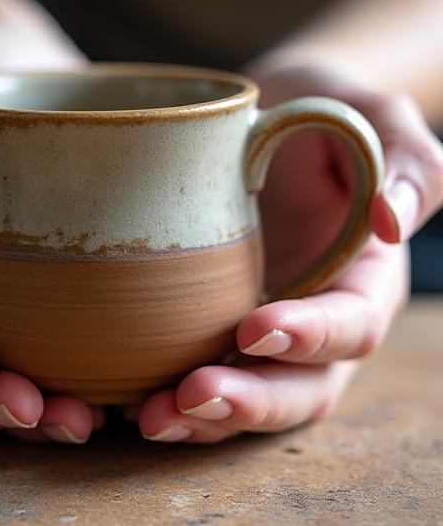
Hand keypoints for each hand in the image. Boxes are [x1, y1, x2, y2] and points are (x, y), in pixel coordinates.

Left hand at [137, 65, 442, 442]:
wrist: (262, 110)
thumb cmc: (321, 106)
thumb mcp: (371, 113)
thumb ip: (404, 159)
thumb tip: (391, 222)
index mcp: (364, 275)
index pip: (352, 323)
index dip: (312, 336)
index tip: (255, 325)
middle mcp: (318, 314)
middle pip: (300, 386)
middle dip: (250, 401)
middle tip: (188, 399)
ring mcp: (265, 323)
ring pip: (249, 394)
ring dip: (203, 419)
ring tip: (149, 419)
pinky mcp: (214, 320)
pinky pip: (199, 370)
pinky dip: (167, 392)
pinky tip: (121, 401)